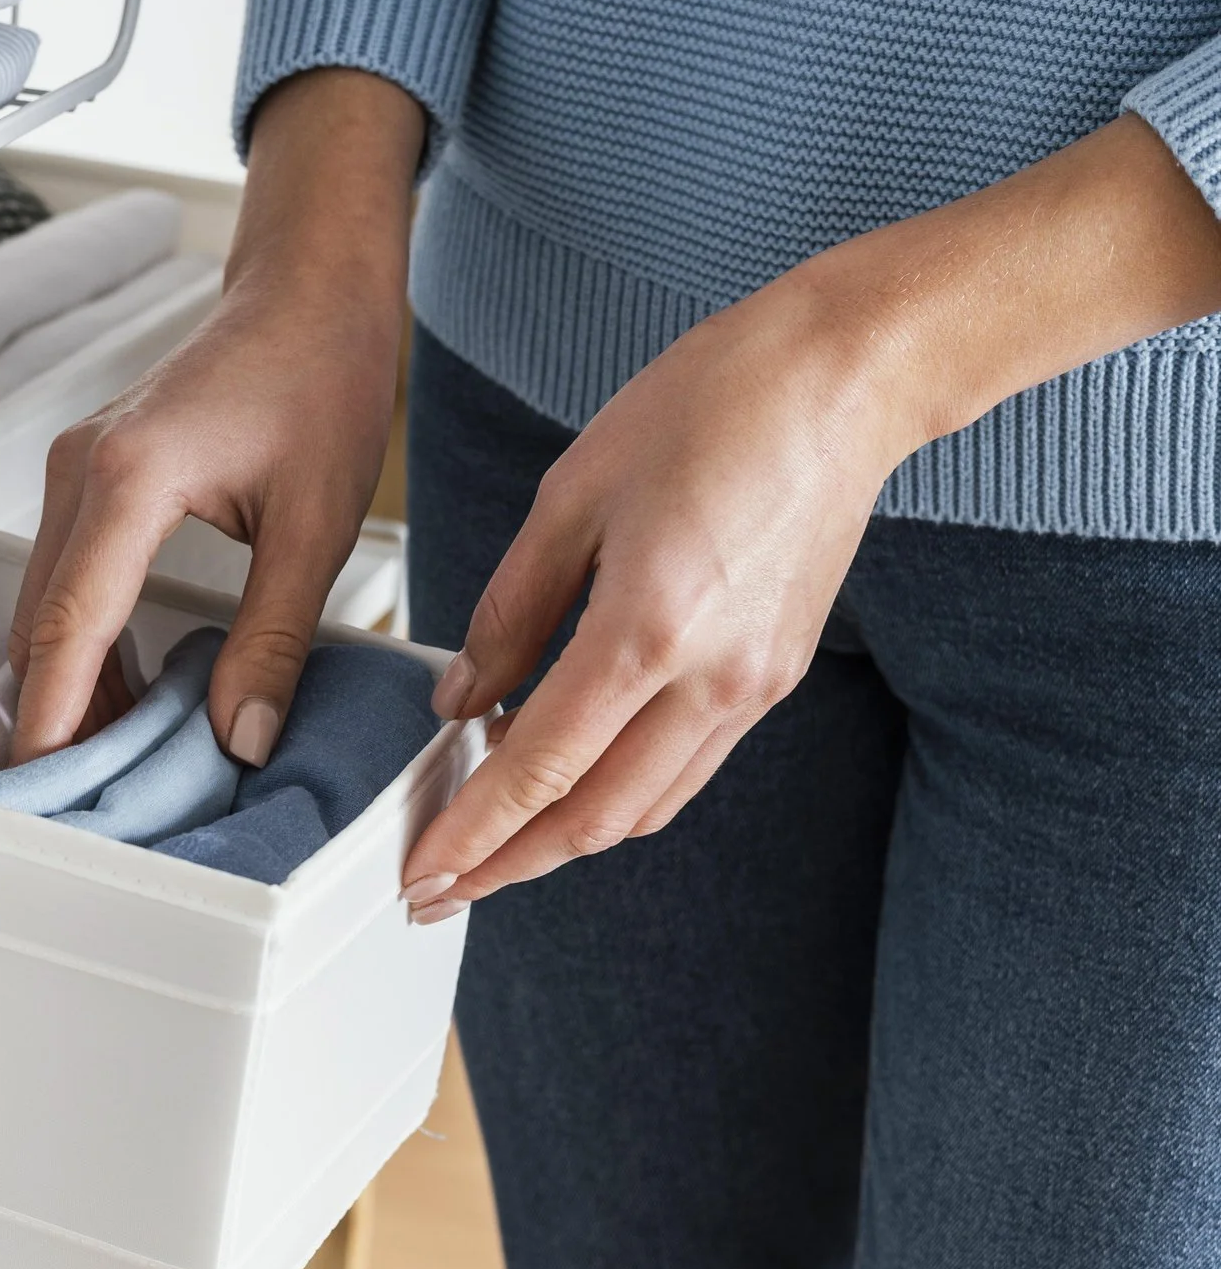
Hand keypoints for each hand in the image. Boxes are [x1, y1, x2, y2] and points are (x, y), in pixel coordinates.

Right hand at [8, 70, 423, 766]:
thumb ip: (275, 639)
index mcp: (127, 479)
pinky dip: (83, 646)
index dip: (52, 721)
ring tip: (107, 769)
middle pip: (39, 627)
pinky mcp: (87, 480)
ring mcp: (73, 473)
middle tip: (81, 806)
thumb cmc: (318, 380)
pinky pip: (65, 582)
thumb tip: (239, 739)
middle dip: (53, 719)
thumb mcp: (314, 525)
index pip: (68, 628)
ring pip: (45, 610)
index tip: (47, 793)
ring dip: (68, 686)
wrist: (308, 292)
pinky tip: (123, 698)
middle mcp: (78, 472)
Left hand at [395, 282, 905, 921]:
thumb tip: (462, 697)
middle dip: (508, 865)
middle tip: (439, 889)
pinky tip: (564, 781)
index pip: (539, 769)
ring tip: (490, 848)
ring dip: (563, 841)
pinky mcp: (774, 678)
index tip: (423, 873)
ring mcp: (754, 687)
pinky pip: (684, 770)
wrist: (846, 379)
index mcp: (648, 630)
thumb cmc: (714, 406)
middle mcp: (712, 679)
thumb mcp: (570, 496)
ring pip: (644, 808)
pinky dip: (615, 793)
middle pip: (594, 818)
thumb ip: (509, 612)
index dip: (472, 834)